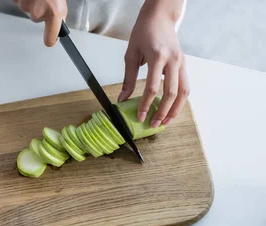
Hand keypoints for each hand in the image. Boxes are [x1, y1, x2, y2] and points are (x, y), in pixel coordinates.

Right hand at [13, 0, 67, 46]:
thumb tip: (58, 26)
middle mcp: (38, 12)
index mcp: (54, 13)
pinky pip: (19, 1)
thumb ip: (59, 14)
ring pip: (27, 8)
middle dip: (39, 10)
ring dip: (31, 1)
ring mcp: (26, 6)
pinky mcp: (16, 0)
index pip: (50, 37)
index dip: (49, 39)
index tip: (49, 41)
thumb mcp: (60, 1)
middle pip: (36, 19)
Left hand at [118, 0, 188, 127]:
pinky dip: (180, 100)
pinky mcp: (184, 64)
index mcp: (158, 57)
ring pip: (184, 91)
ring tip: (165, 121)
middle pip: (172, 93)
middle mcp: (173, 61)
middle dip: (163, 111)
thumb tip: (123, 98)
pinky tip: (172, 108)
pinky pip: (185, 85)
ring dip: (176, 109)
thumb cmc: (144, 32)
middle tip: (154, 124)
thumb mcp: (131, 53)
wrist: (160, 17)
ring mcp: (181, 63)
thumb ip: (128, 78)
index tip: (141, 116)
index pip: (152, 88)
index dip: (146, 105)